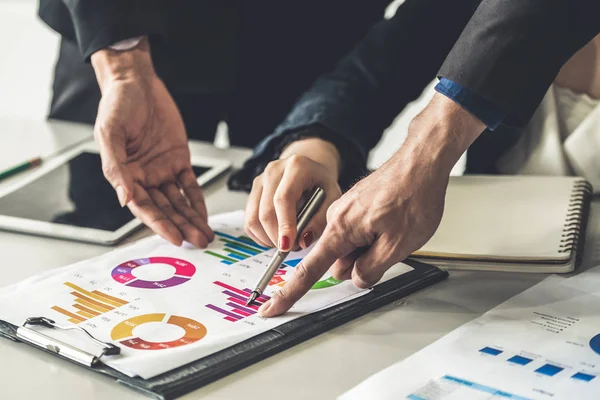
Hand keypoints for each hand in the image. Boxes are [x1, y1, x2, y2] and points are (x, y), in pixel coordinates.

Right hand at [91, 39, 212, 246]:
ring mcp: (162, 170)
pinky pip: (189, 184)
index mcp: (124, 176)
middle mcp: (144, 178)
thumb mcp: (110, 133)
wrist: (137, 82)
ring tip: (205, 235)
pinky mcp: (178, 159)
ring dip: (192, 219)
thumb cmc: (117, 105)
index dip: (159, 224)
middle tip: (198, 242)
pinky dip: (197, 200)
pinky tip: (205, 215)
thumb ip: (115, 168)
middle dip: (182, 227)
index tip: (175, 237)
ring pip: (179, 201)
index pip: (143, 207)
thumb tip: (124, 199)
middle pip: (165, 209)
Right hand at [245, 138, 342, 249]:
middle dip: (276, 237)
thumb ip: (320, 220)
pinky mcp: (253, 191)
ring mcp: (260, 180)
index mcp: (296, 167)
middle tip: (292, 248)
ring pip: (253, 218)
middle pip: (266, 212)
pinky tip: (275, 236)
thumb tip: (303, 241)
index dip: (284, 225)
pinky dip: (260, 235)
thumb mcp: (332, 198)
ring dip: (267, 238)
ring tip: (285, 242)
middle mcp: (274, 171)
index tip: (288, 245)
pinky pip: (249, 220)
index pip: (283, 199)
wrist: (310, 168)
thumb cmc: (322, 183)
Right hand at [259, 93, 485, 316]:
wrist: (422, 161)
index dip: (290, 292)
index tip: (272, 307)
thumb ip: (371, 269)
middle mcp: (338, 217)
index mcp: (341, 228)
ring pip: (352, 244)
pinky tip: (394, 221)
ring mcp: (347, 209)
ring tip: (397, 228)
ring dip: (371, 247)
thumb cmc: (413, 196)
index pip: (310, 269)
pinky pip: (359, 230)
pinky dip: (375, 234)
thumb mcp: (398, 245)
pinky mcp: (358, 204)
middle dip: (359, 263)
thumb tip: (355, 279)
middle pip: (338, 258)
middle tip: (391, 245)